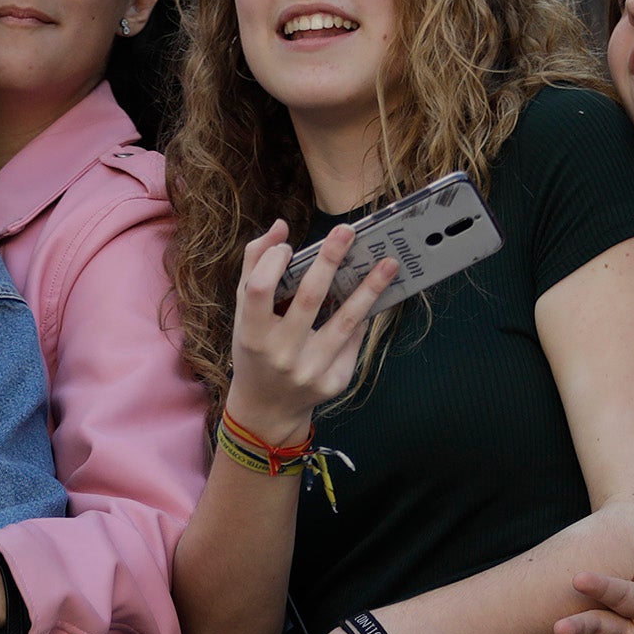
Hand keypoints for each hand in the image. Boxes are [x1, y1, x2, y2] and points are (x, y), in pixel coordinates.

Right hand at [221, 219, 397, 440]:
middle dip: (330, 260)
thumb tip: (281, 227)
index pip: (259, 289)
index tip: (289, 247)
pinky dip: (362, 317)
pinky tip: (375, 297)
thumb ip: (255, 266)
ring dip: (369, 289)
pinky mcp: (333, 382)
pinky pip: (353, 341)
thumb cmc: (255, 349)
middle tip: (348, 231)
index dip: (273, 262)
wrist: (267, 406)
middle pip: (309, 298)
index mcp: (252, 334)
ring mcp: (309, 371)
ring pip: (345, 322)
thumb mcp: (244, 312)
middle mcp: (280, 355)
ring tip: (388, 264)